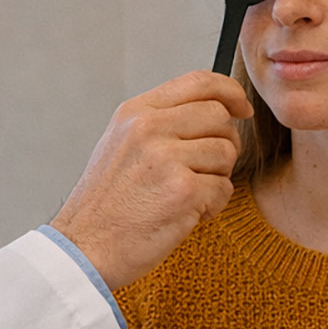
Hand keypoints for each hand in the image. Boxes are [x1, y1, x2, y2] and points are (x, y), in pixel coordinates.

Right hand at [51, 71, 251, 290]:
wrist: (86, 247)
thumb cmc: (107, 203)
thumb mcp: (122, 144)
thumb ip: (161, 121)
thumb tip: (215, 108)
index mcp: (136, 112)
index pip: (199, 81)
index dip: (230, 92)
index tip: (241, 108)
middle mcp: (149, 128)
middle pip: (220, 116)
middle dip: (225, 144)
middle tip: (207, 169)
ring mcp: (166, 158)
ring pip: (226, 153)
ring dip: (217, 178)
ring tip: (188, 196)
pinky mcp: (182, 191)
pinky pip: (224, 188)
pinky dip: (212, 206)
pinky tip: (186, 215)